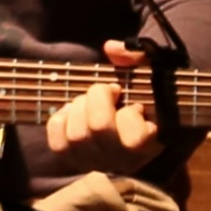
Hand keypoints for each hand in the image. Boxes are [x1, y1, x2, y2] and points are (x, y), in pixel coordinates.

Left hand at [41, 39, 168, 167]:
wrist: (135, 131)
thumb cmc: (146, 99)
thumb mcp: (152, 76)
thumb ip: (139, 57)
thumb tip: (110, 47)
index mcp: (149, 144)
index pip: (135, 138)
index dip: (130, 114)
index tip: (135, 105)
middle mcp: (123, 161)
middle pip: (99, 128)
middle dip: (98, 98)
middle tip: (107, 92)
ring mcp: (98, 163)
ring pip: (76, 136)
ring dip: (79, 107)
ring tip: (89, 102)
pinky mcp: (75, 163)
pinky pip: (57, 144)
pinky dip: (61, 121)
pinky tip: (73, 112)